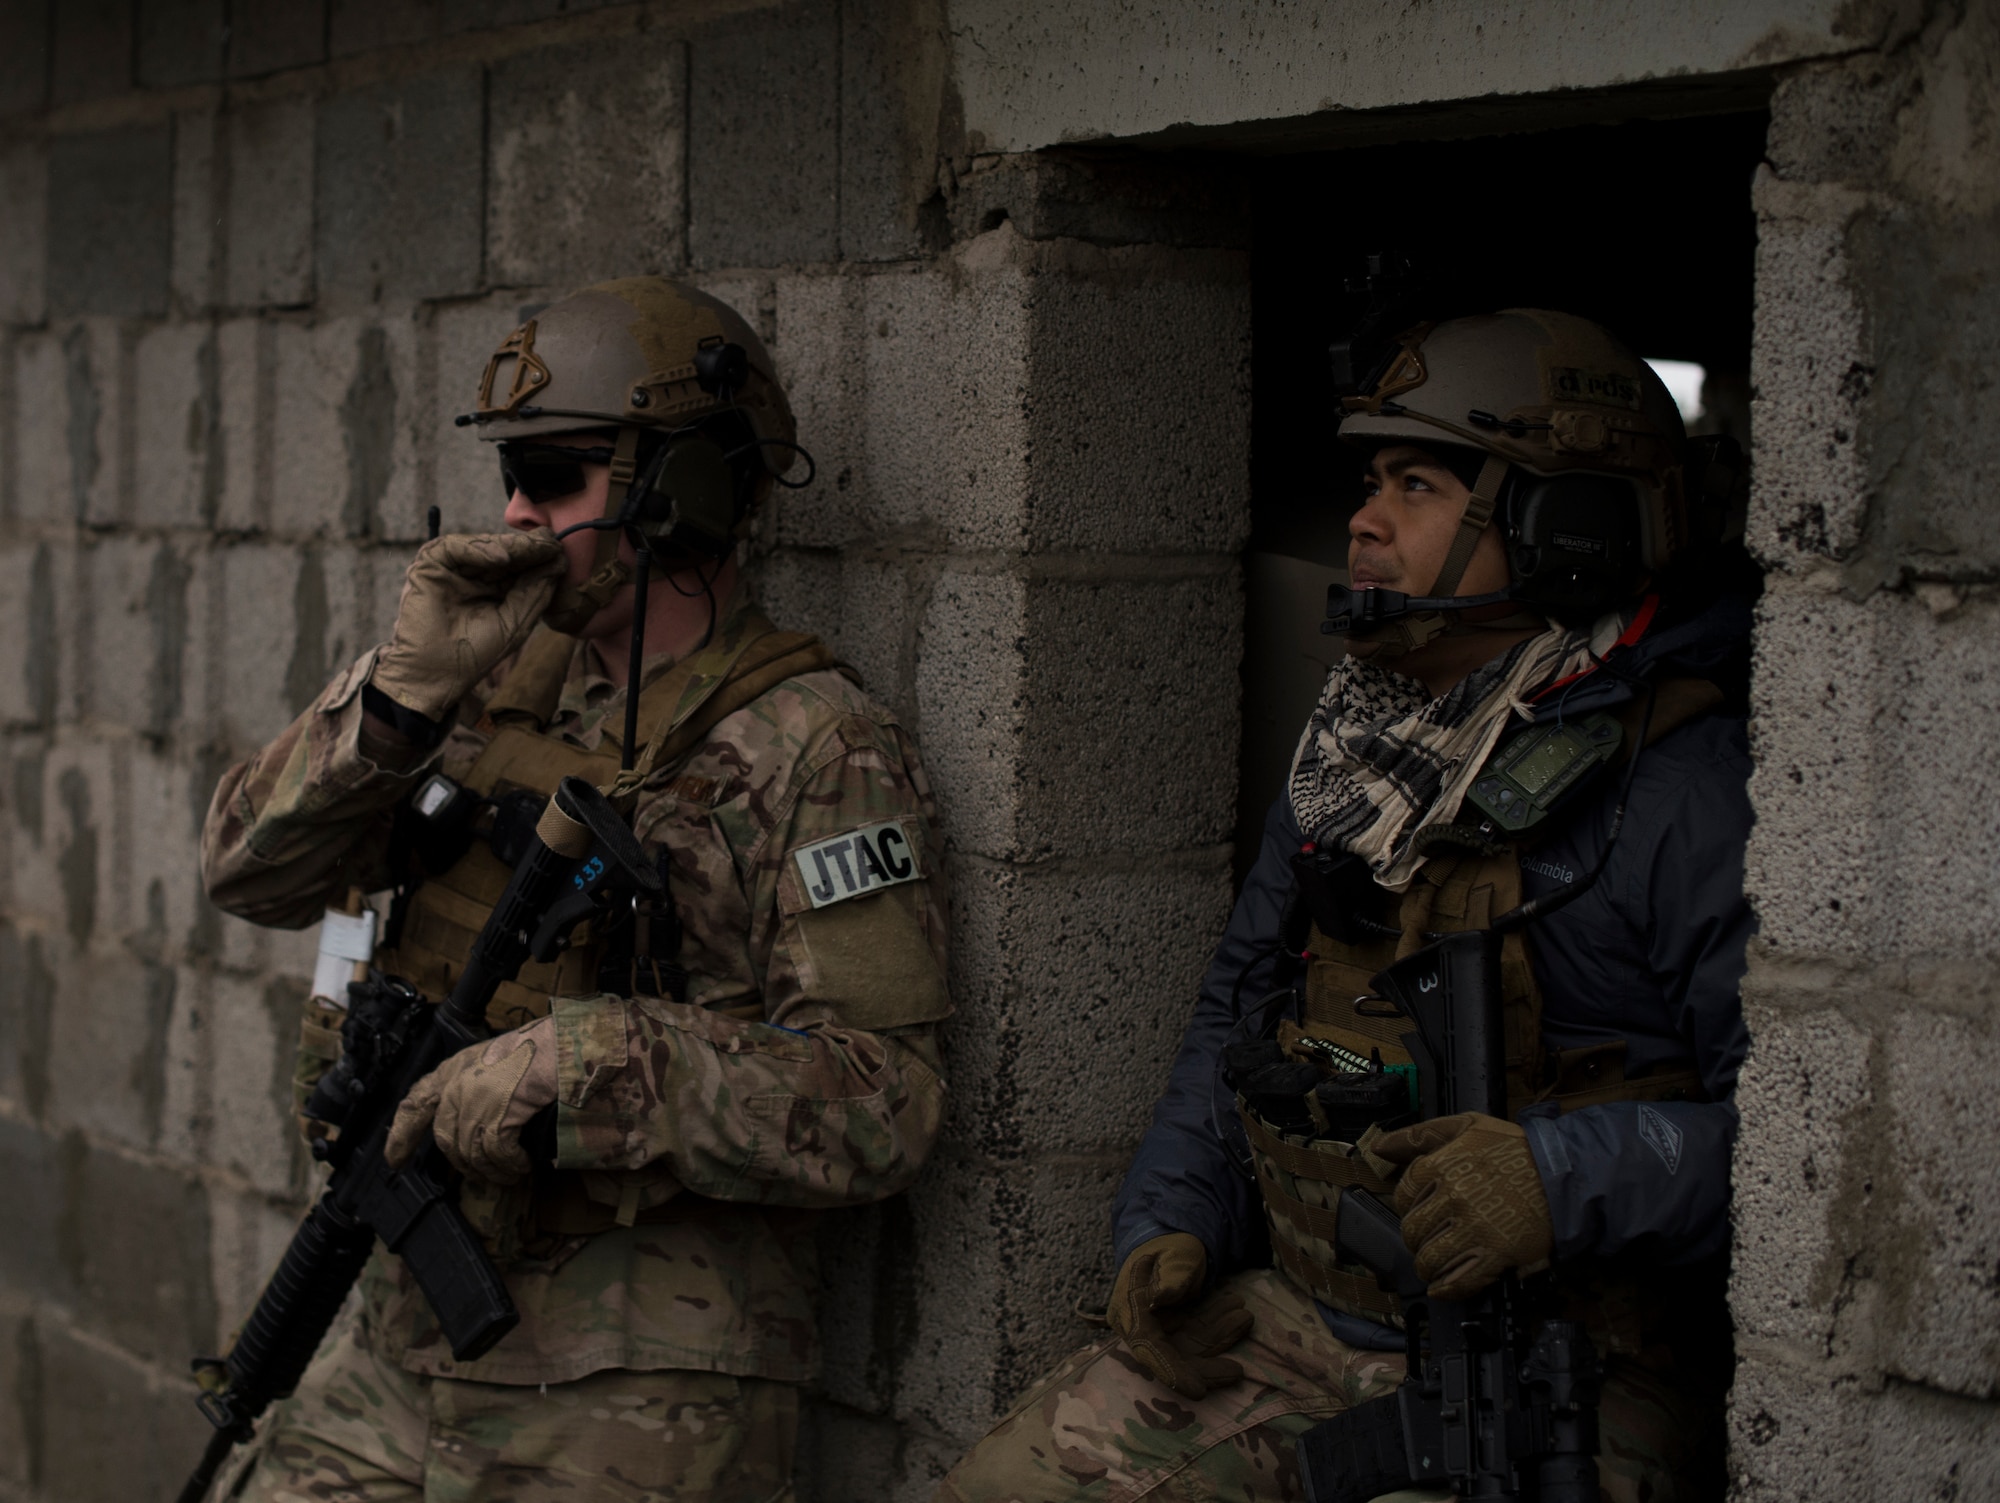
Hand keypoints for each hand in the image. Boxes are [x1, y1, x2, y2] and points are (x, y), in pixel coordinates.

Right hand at [370, 529, 565, 722]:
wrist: (435, 675)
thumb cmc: (474, 654)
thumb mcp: (515, 622)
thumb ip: (535, 592)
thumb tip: (559, 561)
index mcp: (495, 586)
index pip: (520, 565)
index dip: (541, 557)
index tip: (562, 551)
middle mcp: (474, 573)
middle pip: (505, 552)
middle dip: (530, 548)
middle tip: (552, 542)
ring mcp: (451, 568)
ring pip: (483, 545)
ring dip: (511, 546)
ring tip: (533, 548)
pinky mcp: (429, 565)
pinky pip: (454, 547)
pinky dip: (479, 550)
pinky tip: (503, 558)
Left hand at [386, 1016, 558, 1184]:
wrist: (563, 1044)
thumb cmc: (539, 1047)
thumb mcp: (494, 1058)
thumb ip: (478, 1083)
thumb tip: (481, 1118)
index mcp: (453, 1069)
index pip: (415, 1103)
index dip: (401, 1135)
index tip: (394, 1160)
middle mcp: (457, 1087)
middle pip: (445, 1139)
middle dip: (462, 1164)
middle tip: (480, 1176)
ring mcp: (474, 1103)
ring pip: (471, 1153)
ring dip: (492, 1171)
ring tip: (510, 1175)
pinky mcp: (496, 1118)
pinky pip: (497, 1155)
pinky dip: (510, 1165)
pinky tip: (522, 1166)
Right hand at [1106, 1233, 1250, 1398]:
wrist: (1174, 1242)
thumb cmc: (1169, 1246)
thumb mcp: (1173, 1254)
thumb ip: (1169, 1275)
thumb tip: (1159, 1298)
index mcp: (1128, 1309)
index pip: (1146, 1347)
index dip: (1170, 1370)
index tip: (1198, 1390)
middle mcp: (1141, 1327)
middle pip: (1171, 1360)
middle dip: (1205, 1368)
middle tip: (1237, 1370)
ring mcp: (1163, 1333)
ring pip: (1192, 1353)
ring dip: (1220, 1341)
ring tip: (1244, 1316)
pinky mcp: (1181, 1333)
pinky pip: (1203, 1342)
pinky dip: (1223, 1333)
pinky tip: (1241, 1317)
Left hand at [1370, 1112, 1553, 1300]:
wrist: (1563, 1175)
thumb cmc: (1516, 1150)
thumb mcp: (1467, 1127)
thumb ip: (1419, 1135)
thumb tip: (1380, 1145)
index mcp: (1441, 1166)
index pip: (1401, 1195)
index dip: (1407, 1204)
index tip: (1419, 1208)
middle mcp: (1452, 1198)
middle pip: (1412, 1230)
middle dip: (1416, 1237)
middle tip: (1429, 1237)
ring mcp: (1473, 1228)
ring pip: (1429, 1258)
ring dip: (1428, 1265)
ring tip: (1437, 1261)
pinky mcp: (1496, 1254)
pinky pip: (1458, 1281)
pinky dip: (1446, 1288)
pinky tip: (1444, 1286)